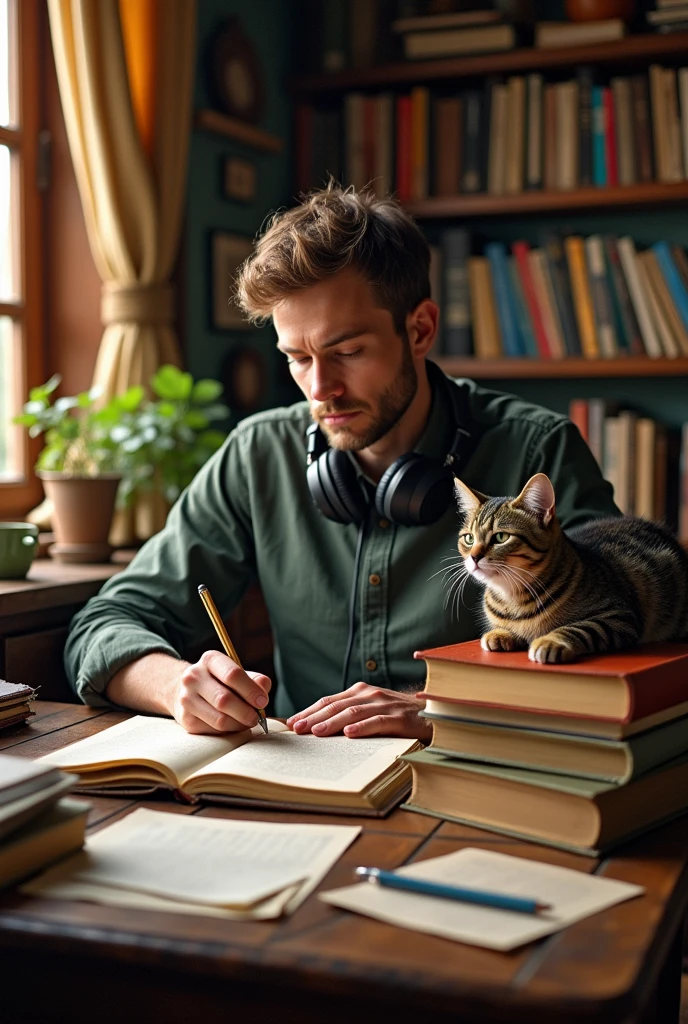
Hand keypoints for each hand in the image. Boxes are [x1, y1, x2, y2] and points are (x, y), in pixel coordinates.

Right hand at [172, 650, 270, 733]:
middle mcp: (194, 677)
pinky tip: (233, 724)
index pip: (232, 674)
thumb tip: (264, 688)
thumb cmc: (220, 682)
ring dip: (239, 724)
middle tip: (257, 717)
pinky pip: (213, 730)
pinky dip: (229, 730)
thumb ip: (254, 679)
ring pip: (219, 719)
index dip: (251, 690)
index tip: (263, 701)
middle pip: (224, 699)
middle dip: (246, 712)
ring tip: (247, 722)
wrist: (185, 690)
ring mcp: (187, 699)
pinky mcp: (186, 719)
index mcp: (210, 660)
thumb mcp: (237, 673)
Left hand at [286, 682, 430, 740]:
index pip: (329, 701)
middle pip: (337, 705)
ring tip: (316, 732)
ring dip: (332, 722)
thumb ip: (350, 715)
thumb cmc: (398, 715)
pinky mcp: (400, 717)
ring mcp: (385, 704)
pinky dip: (362, 727)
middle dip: (314, 717)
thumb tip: (317, 729)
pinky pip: (378, 722)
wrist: (434, 712)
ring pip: (353, 713)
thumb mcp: (371, 711)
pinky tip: (349, 734)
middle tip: (296, 728)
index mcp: (360, 692)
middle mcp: (370, 694)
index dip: (309, 711)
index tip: (291, 723)